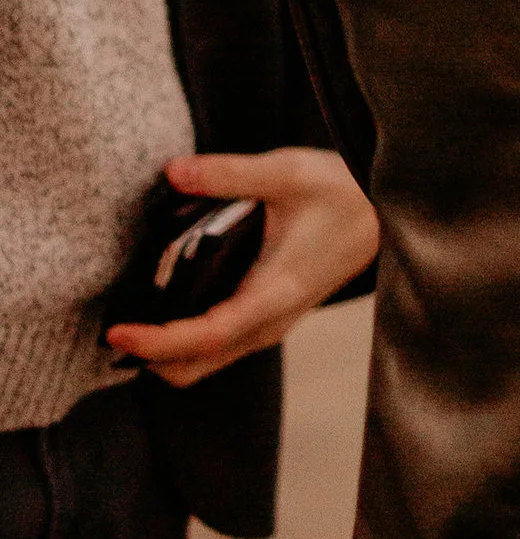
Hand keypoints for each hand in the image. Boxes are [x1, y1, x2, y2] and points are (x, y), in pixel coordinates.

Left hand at [104, 146, 378, 388]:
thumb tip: (173, 171)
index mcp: (274, 293)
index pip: (206, 336)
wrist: (387, 213)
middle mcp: (270, 321)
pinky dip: (185, 342)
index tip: (117, 332)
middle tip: (113, 327)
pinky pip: (218, 347)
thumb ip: (229, 173)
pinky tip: (167, 307)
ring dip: (166, 352)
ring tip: (131, 319)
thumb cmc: (344, 194)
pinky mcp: (270, 317)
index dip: (158, 341)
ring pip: (206, 362)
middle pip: (197, 366)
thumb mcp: (288, 172)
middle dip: (150, 357)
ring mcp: (272, 324)